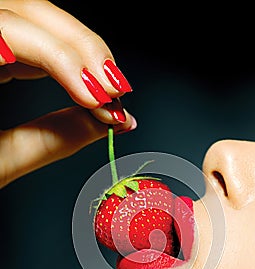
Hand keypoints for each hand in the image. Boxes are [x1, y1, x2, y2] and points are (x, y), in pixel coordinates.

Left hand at [0, 0, 135, 187]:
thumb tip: (106, 125)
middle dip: (82, 50)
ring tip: (106, 91)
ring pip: (34, 21)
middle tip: (115, 92)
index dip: (65, 60)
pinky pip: (27, 42)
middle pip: (29, 12)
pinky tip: (82, 84)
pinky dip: (61, 62)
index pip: (11, 30)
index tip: (100, 98)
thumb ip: (54, 140)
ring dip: (79, 54)